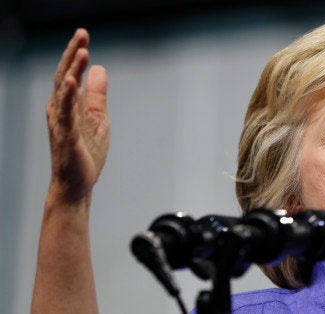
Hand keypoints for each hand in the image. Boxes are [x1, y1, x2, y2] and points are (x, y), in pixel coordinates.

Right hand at [46, 28, 108, 203]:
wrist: (77, 185)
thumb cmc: (85, 153)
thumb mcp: (98, 119)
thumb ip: (97, 95)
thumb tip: (99, 69)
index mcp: (68, 106)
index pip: (71, 74)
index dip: (76, 54)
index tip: (84, 36)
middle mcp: (60, 111)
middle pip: (65, 76)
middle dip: (73, 55)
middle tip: (82, 34)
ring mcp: (62, 124)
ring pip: (65, 92)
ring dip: (73, 71)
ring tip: (82, 52)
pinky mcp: (68, 138)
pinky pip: (67, 115)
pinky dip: (69, 98)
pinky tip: (73, 83)